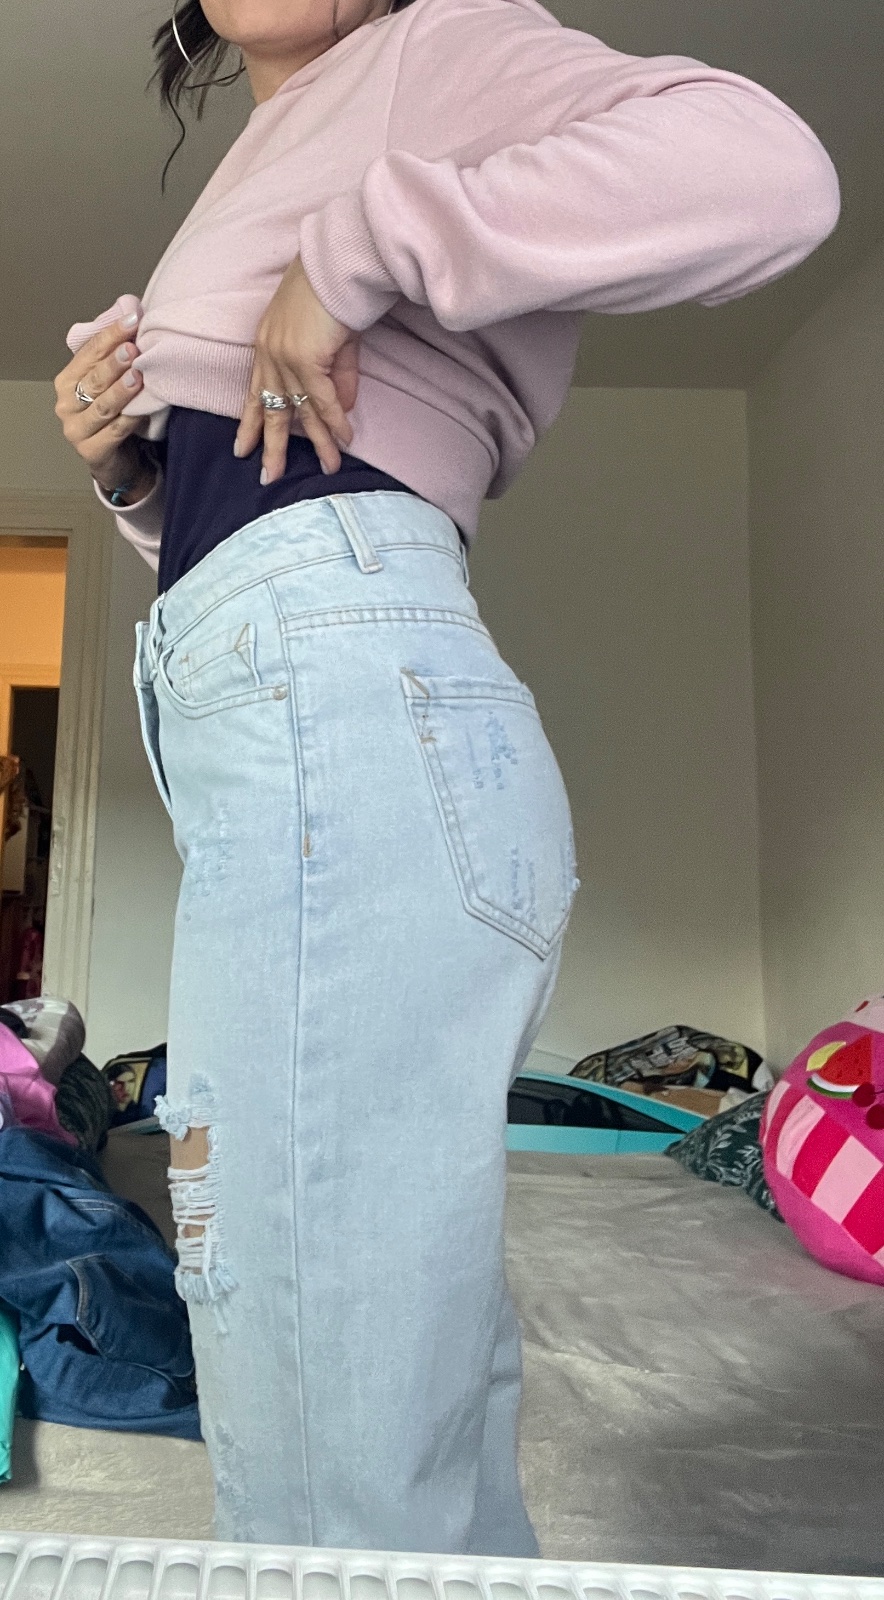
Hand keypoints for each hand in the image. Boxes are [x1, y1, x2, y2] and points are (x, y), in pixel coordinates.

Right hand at [54, 318, 155, 504]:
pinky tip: (144, 409)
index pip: (89, 352)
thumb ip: (113, 357)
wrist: (117, 459)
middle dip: (114, 362)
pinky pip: (114, 432)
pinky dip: (130, 419)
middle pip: (94, 379)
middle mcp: (66, 404)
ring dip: (121, 390)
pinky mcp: (92, 452)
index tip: (132, 319)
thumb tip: (133, 316)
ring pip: (103, 406)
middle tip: (133, 349)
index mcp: (67, 381)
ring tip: (138, 375)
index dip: (110, 335)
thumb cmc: (114, 415)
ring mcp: (76, 430)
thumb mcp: (109, 384)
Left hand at [235, 255, 359, 484]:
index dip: (251, 421)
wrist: (339, 264)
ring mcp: (285, 356)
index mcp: (268, 344)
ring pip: (299, 410)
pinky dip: (334, 420)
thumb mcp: (333, 341)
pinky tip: (344, 439)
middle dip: (270, 446)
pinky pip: (321, 399)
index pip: (255, 390)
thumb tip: (342, 410)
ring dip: (317, 442)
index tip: (244, 447)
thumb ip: (337, 376)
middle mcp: (270, 353)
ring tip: (327, 468)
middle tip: (268, 477)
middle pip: (270, 408)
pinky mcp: (305, 357)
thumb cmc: (335, 292)